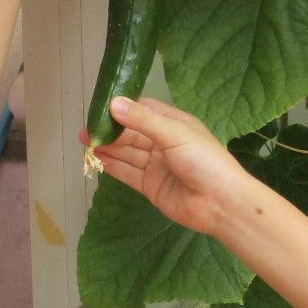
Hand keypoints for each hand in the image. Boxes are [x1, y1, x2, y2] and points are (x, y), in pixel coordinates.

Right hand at [91, 96, 254, 237]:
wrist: (221, 204)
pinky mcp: (151, 186)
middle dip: (111, 131)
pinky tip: (97, 159)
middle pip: (132, 133)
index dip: (123, 108)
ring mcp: (157, 166)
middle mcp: (165, 143)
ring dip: (108, 148)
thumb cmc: (204, 161)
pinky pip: (128, 173)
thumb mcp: (175, 134)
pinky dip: (113, 166)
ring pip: (128, 153)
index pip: (144, 110)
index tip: (100, 107)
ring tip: (86, 142)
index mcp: (175, 124)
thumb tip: (114, 103)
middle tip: (86, 130)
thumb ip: (143, 120)